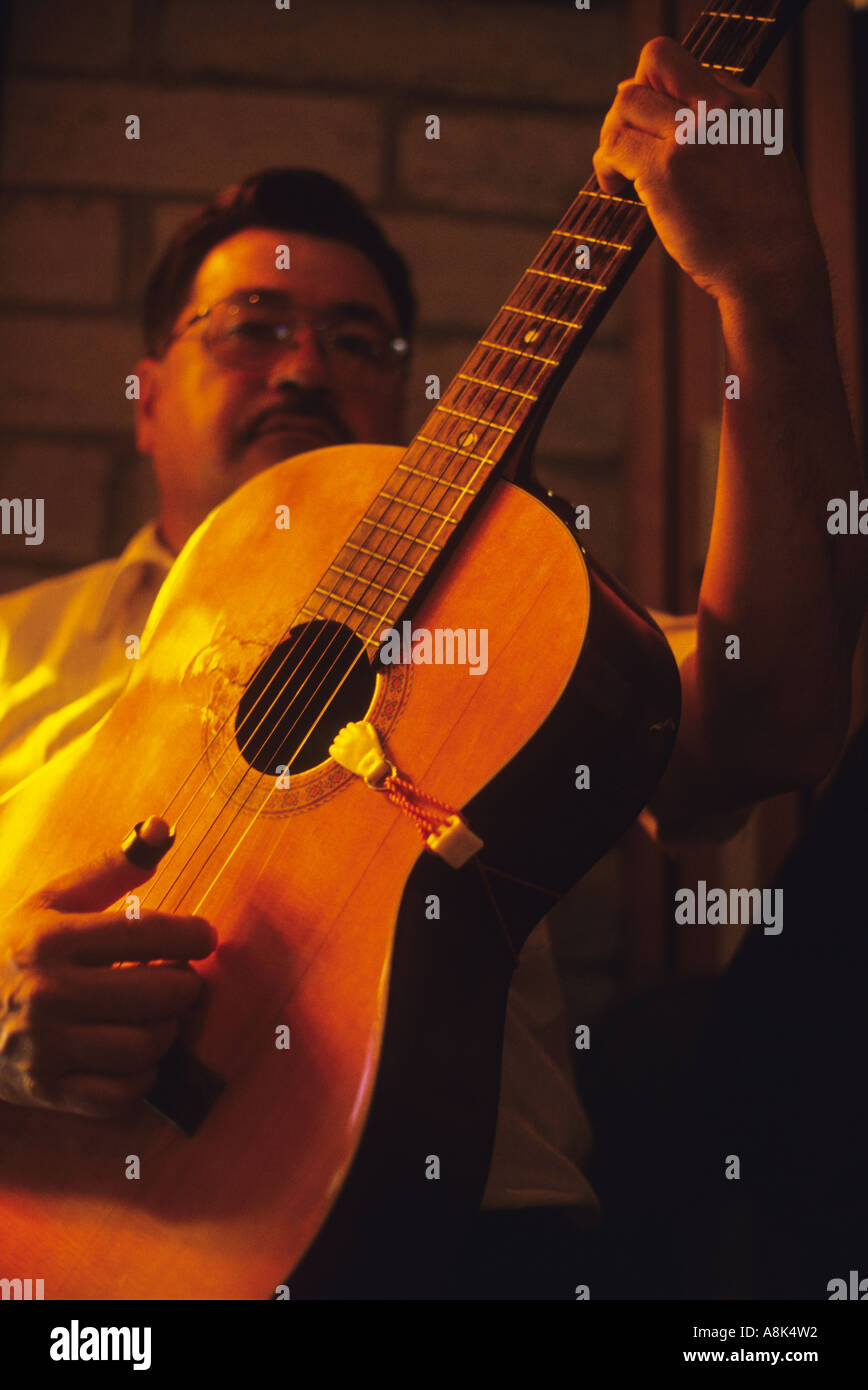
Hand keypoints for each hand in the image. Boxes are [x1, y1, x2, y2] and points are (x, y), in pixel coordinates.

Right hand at [0, 818, 216, 1116]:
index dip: (192, 935)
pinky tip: (133, 1054)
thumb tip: (160, 830)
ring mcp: (45, 1047)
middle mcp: (47, 994)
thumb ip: (109, 869)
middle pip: (161, 994)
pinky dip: (142, 1078)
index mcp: (51, 940)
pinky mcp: (45, 1090)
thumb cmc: (11, 952)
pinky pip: (123, 1094)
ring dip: (166, 1030)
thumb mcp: (49, 903)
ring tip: (154, 1014)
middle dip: (183, 984)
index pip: (148, 933)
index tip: (203, 937)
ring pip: (148, 1045)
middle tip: (176, 978)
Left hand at [592, 37, 825, 310]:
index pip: (689, 70)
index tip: (656, 136)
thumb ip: (725, 136)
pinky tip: (614, 189)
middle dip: (631, 101)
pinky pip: (614, 145)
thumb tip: (664, 121)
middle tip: (628, 147)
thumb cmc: (764, 236)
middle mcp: (724, 107)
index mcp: (752, 102)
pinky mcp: (667, 168)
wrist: (774, 271)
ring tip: (619, 174)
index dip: (662, 98)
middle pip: (655, 62)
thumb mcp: (760, 165)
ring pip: (626, 100)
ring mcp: (694, 135)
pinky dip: (604, 165)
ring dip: (612, 134)